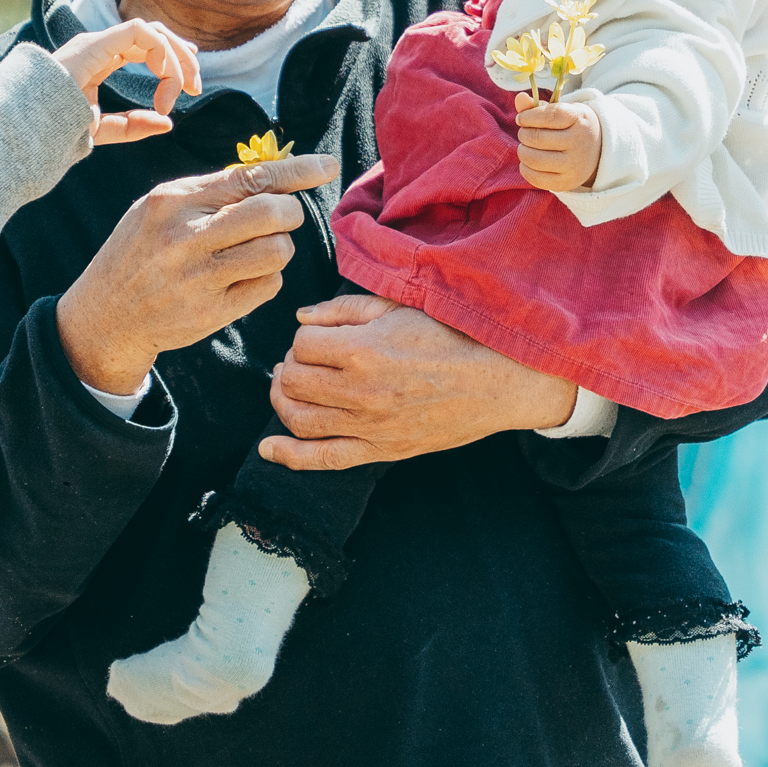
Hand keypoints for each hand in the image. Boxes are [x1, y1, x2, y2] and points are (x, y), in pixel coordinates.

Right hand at [51, 17, 202, 144]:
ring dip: (176, 55)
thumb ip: (133, 126)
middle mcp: (98, 46)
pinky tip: (166, 80)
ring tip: (185, 86)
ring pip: (151, 30)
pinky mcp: (94, 43)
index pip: (144, 45)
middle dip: (182, 57)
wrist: (23, 130)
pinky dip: (162, 53)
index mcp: (99, 60)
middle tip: (196, 87)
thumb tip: (168, 123)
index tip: (183, 93)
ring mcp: (95, 42)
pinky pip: (140, 32)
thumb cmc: (51, 130)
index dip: (172, 61)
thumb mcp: (101, 130)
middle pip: (153, 34)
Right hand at [55, 150, 340, 392]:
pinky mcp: (212, 312)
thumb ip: (210, 192)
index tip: (327, 167)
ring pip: (277, 251)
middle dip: (290, 214)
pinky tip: (242, 279)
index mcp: (174, 200)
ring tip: (255, 252)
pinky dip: (267, 280)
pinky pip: (269, 286)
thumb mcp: (158, 208)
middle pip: (273, 212)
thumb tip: (277, 176)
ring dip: (278, 249)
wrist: (105, 315)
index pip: (250, 176)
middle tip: (280, 220)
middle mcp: (186, 236)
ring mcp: (199, 277)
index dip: (297, 170)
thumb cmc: (141, 252)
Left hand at [259, 295, 572, 470]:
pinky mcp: (382, 450)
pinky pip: (324, 459)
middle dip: (289, 366)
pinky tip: (268, 449)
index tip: (319, 336)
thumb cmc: (453, 337)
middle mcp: (360, 391)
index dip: (304, 338)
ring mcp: (369, 426)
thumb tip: (301, 317)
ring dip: (282, 402)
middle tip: (301, 360)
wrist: (499, 380)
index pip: (301, 344)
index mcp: (363, 349)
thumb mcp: (401, 307)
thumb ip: (346, 309)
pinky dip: (290, 456)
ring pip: (299, 419)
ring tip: (288, 389)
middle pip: (293, 380)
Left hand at [512, 91, 599, 192]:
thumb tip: (519, 98)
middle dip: (524, 134)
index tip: (521, 118)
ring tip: (526, 146)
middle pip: (538, 138)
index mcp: (580, 119)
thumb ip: (538, 106)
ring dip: (522, 151)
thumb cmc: (573, 127)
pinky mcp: (566, 182)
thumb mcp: (562, 112)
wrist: (597, 152)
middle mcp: (579, 143)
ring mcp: (574, 165)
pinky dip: (525, 168)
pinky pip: (536, 178)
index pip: (549, 116)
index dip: (529, 116)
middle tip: (525, 133)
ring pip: (534, 159)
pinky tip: (528, 161)